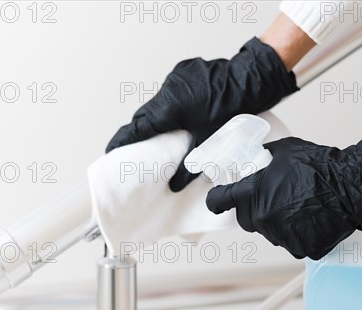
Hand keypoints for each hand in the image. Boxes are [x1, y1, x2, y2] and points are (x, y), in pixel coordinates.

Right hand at [106, 37, 298, 191]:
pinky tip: (180, 114)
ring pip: (157, 102)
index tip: (111, 151)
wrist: (250, 80)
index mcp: (169, 109)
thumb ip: (188, 167)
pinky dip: (170, 104)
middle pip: (145, 115)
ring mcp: (175, 78)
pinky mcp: (184, 71)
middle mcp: (168, 91)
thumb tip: (174, 186)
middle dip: (139, 131)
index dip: (123, 141)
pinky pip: (170, 91)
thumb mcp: (208, 142)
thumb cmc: (232, 110)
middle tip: (135, 147)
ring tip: (160, 133)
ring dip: (157, 117)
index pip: (137, 128)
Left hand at [205, 136, 361, 259]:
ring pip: (269, 231)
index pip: (218, 201)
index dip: (217, 200)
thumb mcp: (283, 150)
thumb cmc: (319, 167)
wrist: (349, 187)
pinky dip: (297, 233)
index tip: (218, 200)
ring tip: (297, 206)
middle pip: (245, 218)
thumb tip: (255, 159)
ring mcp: (280, 235)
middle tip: (272, 198)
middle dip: (253, 209)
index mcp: (252, 193)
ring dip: (276, 221)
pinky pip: (291, 242)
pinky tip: (309, 218)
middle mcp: (262, 217)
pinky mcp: (300, 248)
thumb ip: (262, 158)